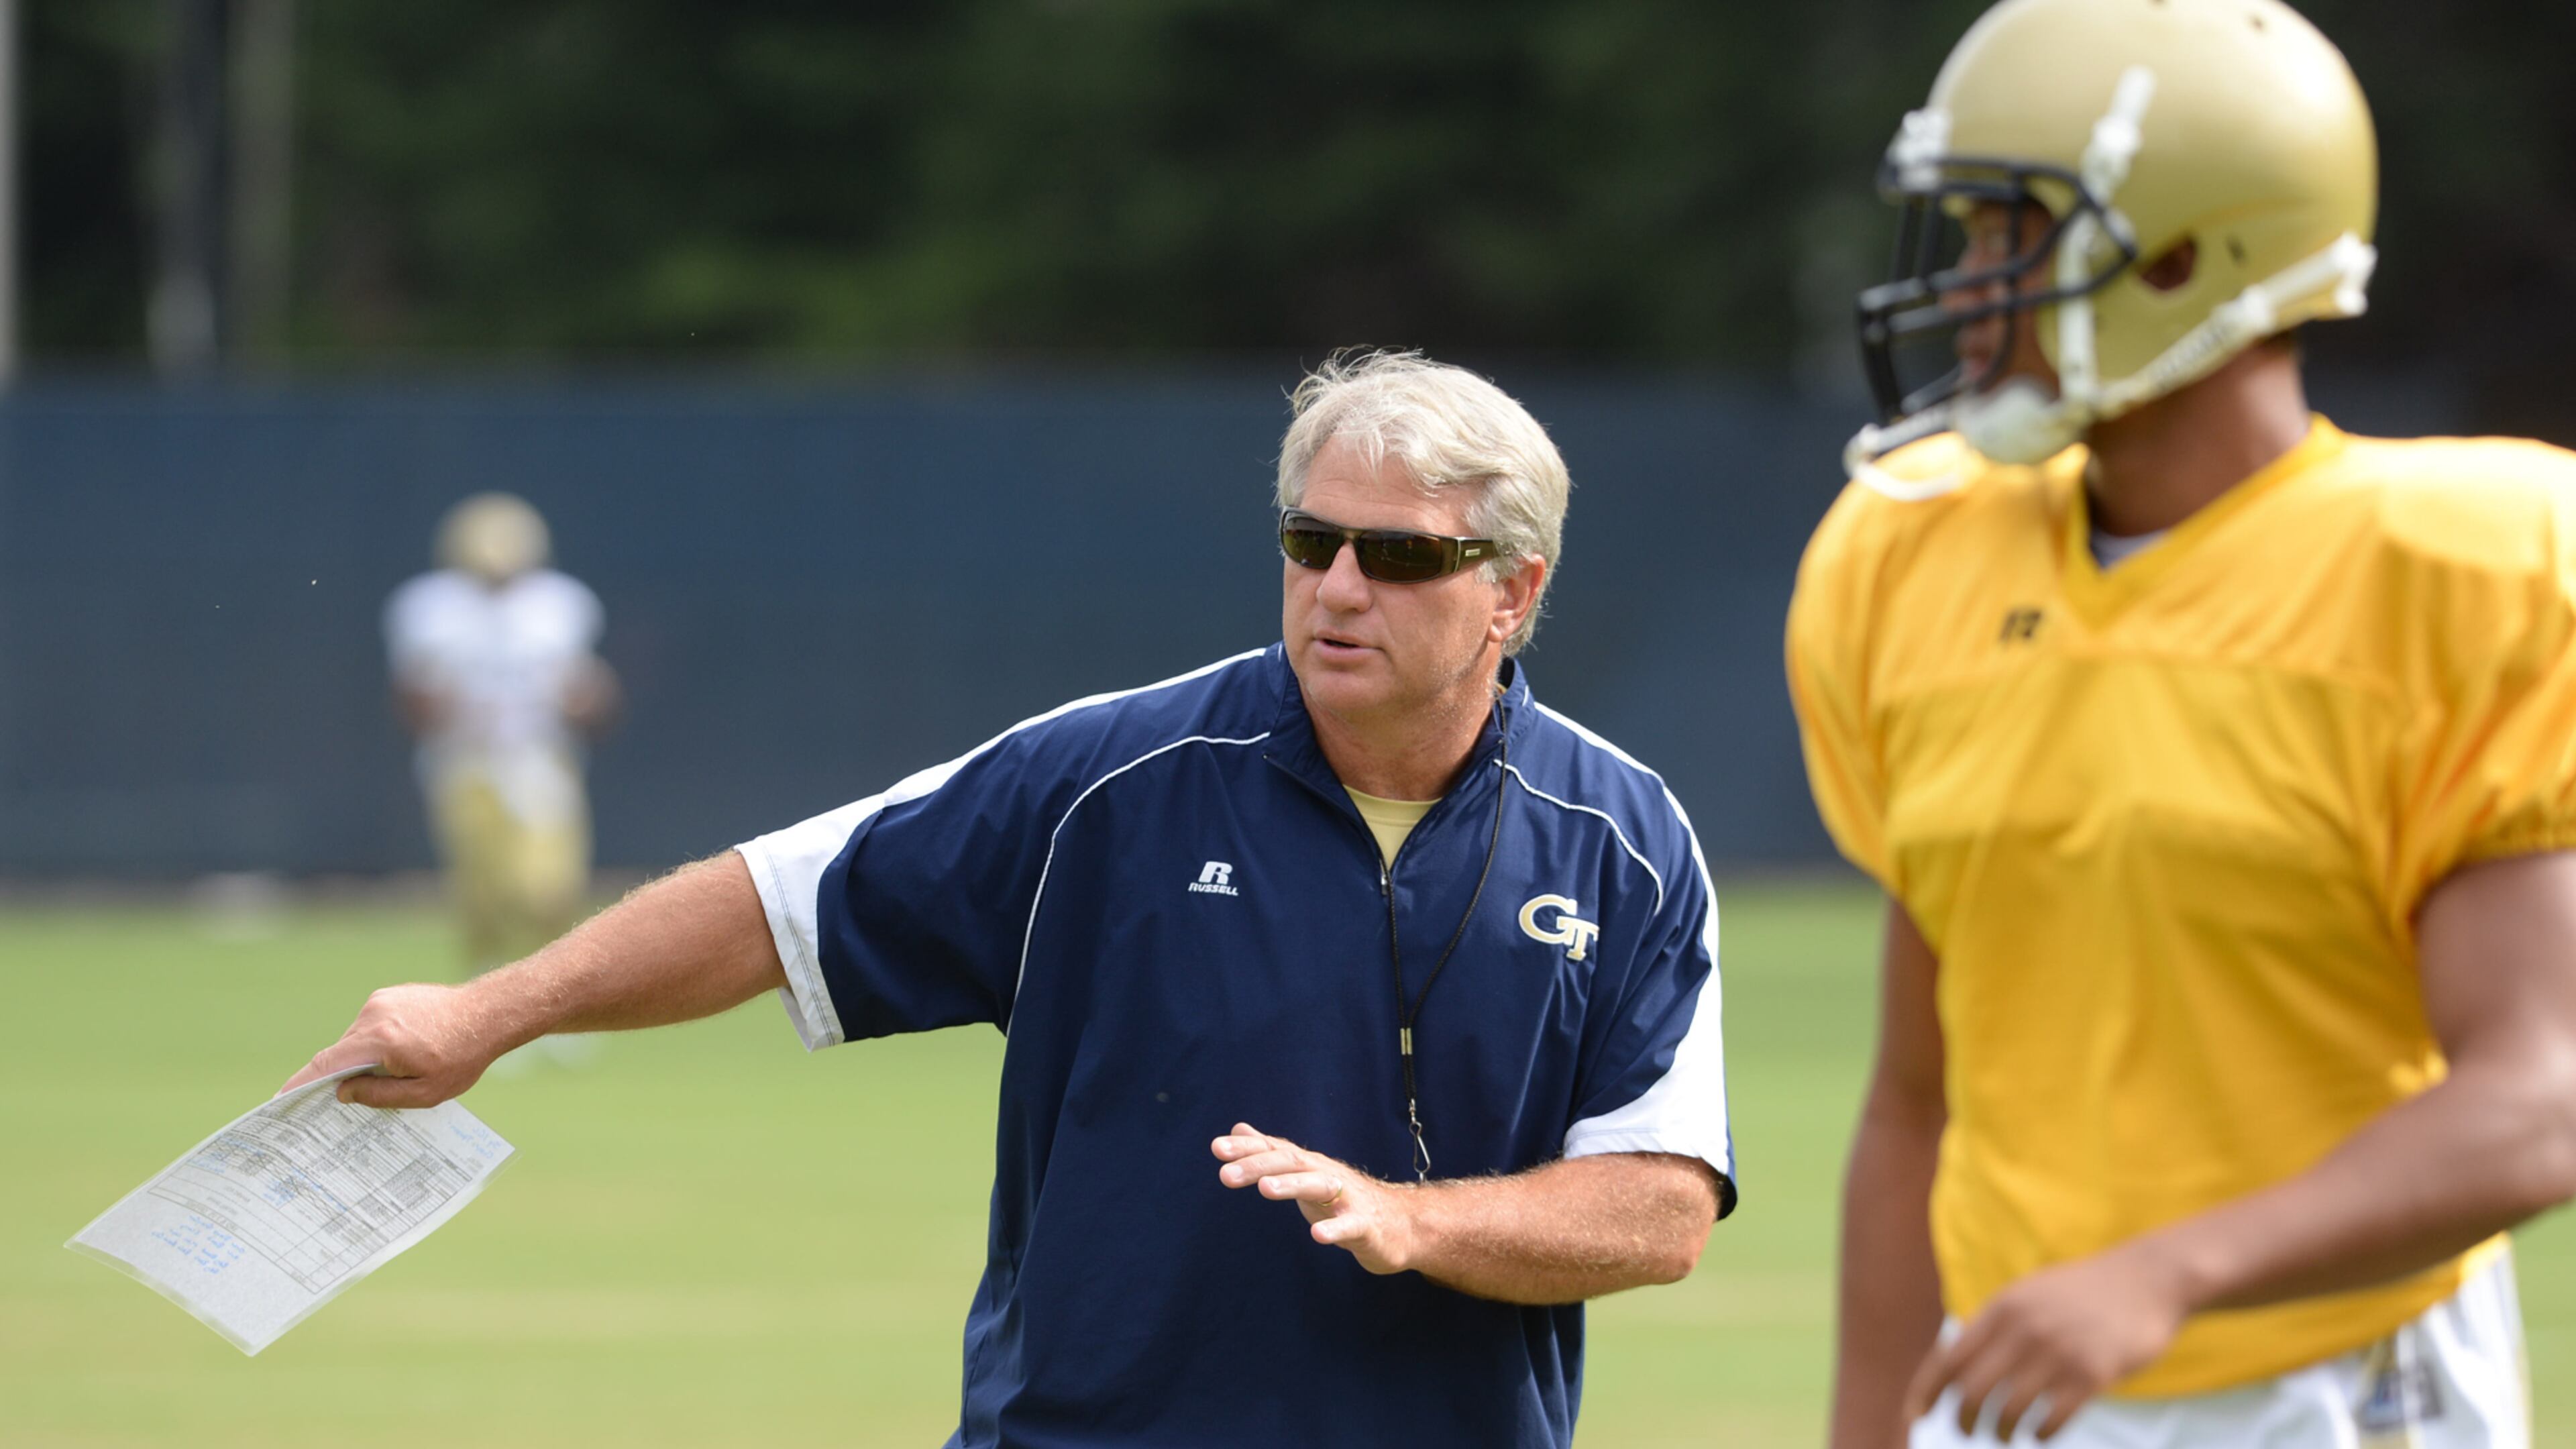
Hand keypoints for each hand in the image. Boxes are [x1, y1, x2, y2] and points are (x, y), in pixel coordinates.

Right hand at [277, 982, 512, 1107]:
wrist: (490, 1013)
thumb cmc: (462, 1057)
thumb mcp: (424, 1092)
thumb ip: (379, 1096)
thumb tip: (341, 1093)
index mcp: (379, 1040)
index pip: (327, 1064)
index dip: (300, 1083)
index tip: (281, 1099)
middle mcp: (374, 1015)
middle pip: (341, 1052)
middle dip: (343, 1075)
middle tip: (351, 1098)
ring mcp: (381, 1000)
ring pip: (357, 1039)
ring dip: (366, 1057)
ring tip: (399, 1071)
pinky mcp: (389, 994)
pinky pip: (371, 1025)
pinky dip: (378, 1041)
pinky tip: (406, 1051)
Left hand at [1213, 1122, 1417, 1273]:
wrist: (1399, 1225)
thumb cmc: (1345, 1199)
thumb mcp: (1305, 1174)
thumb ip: (1272, 1152)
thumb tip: (1239, 1128)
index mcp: (1309, 1166)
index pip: (1275, 1150)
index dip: (1247, 1148)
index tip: (1217, 1148)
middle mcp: (1327, 1175)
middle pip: (1292, 1163)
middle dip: (1258, 1166)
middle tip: (1226, 1174)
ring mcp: (1349, 1199)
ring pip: (1320, 1186)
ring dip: (1292, 1185)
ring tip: (1265, 1188)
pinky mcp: (1366, 1226)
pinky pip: (1350, 1226)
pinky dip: (1335, 1229)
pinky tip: (1317, 1235)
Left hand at [1904, 1244, 2188, 1440]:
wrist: (2147, 1280)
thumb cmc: (2082, 1294)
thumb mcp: (2029, 1295)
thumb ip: (1996, 1326)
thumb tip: (1958, 1367)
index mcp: (2002, 1309)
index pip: (1949, 1358)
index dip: (1926, 1392)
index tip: (1914, 1416)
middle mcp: (2024, 1330)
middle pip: (1972, 1390)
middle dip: (1962, 1420)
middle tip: (1966, 1432)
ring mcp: (2058, 1352)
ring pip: (2009, 1410)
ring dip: (2001, 1431)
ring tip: (2005, 1434)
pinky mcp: (2092, 1375)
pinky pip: (2052, 1419)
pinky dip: (2039, 1434)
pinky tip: (2039, 1433)